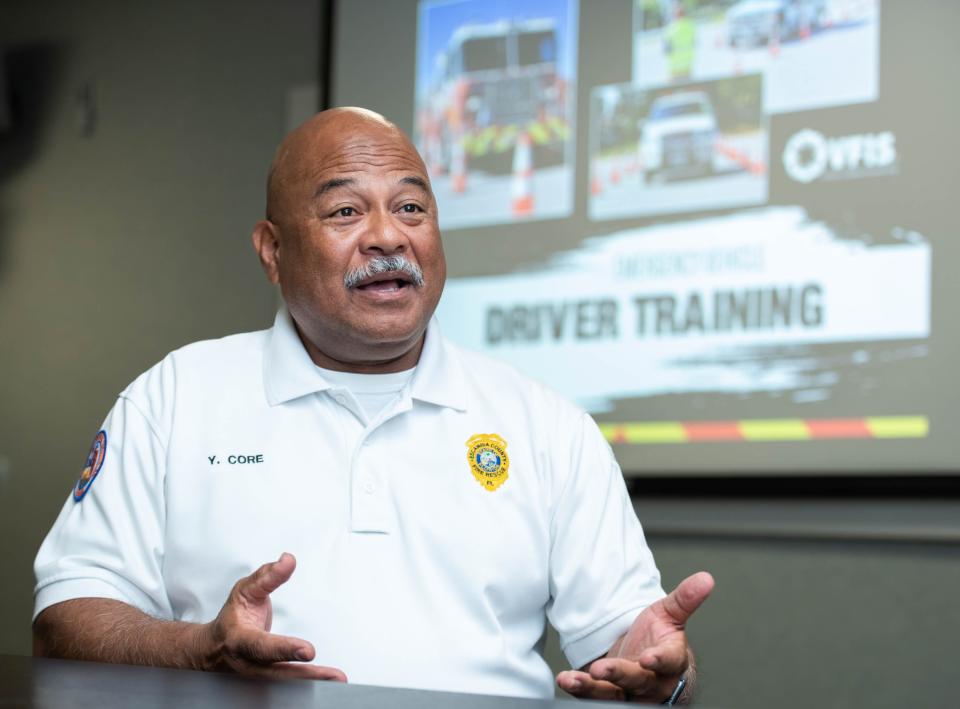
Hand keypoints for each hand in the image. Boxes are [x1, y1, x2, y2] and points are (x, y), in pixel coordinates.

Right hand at [200, 552, 346, 680]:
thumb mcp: (245, 590)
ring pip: (286, 682)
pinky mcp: (269, 681)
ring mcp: (258, 676)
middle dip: (305, 674)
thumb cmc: (232, 618)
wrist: (213, 647)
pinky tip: (329, 680)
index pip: (262, 646)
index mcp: (239, 639)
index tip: (308, 650)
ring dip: (313, 681)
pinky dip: (310, 682)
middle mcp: (249, 663)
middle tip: (331, 674)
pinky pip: (290, 683)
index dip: (284, 649)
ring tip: (337, 678)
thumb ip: (268, 576)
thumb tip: (288, 561)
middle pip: (278, 672)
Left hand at [556, 571, 713, 702]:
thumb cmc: (658, 639)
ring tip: (576, 679)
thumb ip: (684, 599)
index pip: (669, 662)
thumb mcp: (669, 615)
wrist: (646, 663)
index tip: (648, 657)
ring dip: (594, 687)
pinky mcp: (608, 693)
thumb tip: (706, 578)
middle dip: (620, 674)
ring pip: (614, 694)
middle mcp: (651, 681)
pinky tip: (566, 679)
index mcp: (670, 660)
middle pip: (638, 680)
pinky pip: (594, 695)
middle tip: (603, 668)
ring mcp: (629, 691)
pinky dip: (580, 688)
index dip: (659, 660)